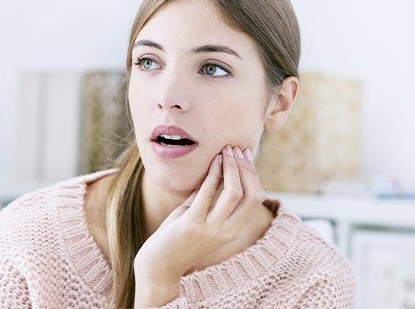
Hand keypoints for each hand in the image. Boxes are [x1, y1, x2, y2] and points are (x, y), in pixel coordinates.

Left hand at [133, 144, 265, 284]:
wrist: (159, 266)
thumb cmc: (178, 239)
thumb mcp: (198, 216)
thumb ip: (209, 197)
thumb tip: (216, 167)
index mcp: (233, 230)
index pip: (255, 198)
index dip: (253, 174)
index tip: (245, 155)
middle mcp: (227, 231)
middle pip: (251, 194)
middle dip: (246, 168)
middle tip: (237, 148)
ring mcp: (211, 229)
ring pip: (234, 193)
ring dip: (232, 167)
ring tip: (226, 150)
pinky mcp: (192, 224)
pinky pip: (207, 194)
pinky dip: (213, 174)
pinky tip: (213, 161)